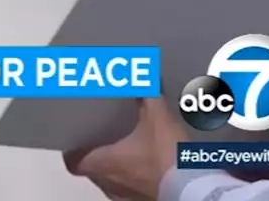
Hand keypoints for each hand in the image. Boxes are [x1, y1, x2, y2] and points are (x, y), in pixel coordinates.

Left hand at [63, 98, 186, 199]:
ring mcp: (126, 198)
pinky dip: (136, 180)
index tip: (78, 138)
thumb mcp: (157, 118)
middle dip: (98, 155)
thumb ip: (148, 96)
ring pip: (112, 183)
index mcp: (102, 164)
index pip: (73, 163)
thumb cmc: (166, 157)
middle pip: (93, 171)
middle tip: (105, 137)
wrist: (195, 191)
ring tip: (128, 149)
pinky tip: (149, 167)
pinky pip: (132, 192)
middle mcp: (110, 185)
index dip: (73, 151)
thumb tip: (146, 79)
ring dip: (117, 169)